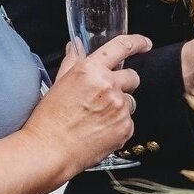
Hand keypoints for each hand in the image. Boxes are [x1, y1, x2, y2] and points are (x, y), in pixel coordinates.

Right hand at [23, 36, 149, 178]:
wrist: (48, 151)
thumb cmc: (49, 120)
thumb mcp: (58, 83)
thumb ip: (72, 61)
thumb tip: (76, 46)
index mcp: (90, 70)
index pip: (122, 46)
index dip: (138, 42)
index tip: (145, 44)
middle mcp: (108, 86)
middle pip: (133, 76)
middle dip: (124, 84)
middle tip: (104, 97)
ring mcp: (120, 107)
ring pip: (130, 101)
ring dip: (119, 107)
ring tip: (95, 118)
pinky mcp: (126, 126)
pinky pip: (128, 121)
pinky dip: (118, 125)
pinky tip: (99, 131)